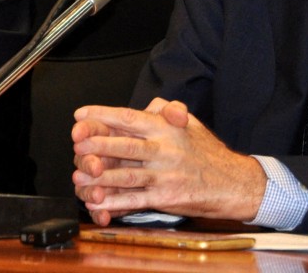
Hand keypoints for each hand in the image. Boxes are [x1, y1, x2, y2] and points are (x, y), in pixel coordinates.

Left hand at [71, 97, 265, 225]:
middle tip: (75, 142)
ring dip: (101, 176)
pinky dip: (115, 203)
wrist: (232, 182)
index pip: (130, 118)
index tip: (81, 115)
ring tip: (79, 174)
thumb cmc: (207, 151)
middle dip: (97, 144)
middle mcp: (165, 150)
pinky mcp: (166, 197)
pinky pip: (135, 200)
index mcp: (166, 129)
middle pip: (125, 146)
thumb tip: (150, 105)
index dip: (103, 115)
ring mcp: (164, 175)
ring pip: (126, 174)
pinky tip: (98, 202)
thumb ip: (167, 111)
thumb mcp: (190, 123)